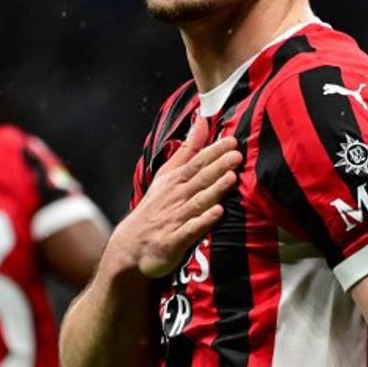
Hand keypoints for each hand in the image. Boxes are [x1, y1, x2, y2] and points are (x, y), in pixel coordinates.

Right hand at [110, 118, 240, 278]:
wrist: (131, 244)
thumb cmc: (155, 207)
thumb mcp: (167, 175)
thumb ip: (187, 149)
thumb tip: (202, 121)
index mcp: (175, 181)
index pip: (197, 162)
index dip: (214, 151)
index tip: (231, 141)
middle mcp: (176, 197)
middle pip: (199, 179)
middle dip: (218, 166)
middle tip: (236, 154)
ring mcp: (175, 219)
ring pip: (198, 202)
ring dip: (214, 190)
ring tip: (231, 178)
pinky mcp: (175, 241)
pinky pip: (191, 229)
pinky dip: (203, 221)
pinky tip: (218, 213)